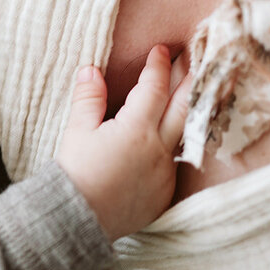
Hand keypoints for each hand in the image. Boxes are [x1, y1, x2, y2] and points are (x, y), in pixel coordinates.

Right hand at [55, 45, 191, 239]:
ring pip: (183, 135)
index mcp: (136, 129)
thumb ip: (88, 98)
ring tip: (188, 95)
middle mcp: (157, 150)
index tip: (161, 49)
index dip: (158, 66)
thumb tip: (91, 70)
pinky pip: (174, 162)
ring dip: (186, 112)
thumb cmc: (74, 172)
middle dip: (187, 81)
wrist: (77, 219)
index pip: (154, 88)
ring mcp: (164, 173)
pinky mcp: (164, 193)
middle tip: (194, 60)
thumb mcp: (77, 130)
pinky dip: (173, 144)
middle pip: (182, 107)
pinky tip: (170, 137)